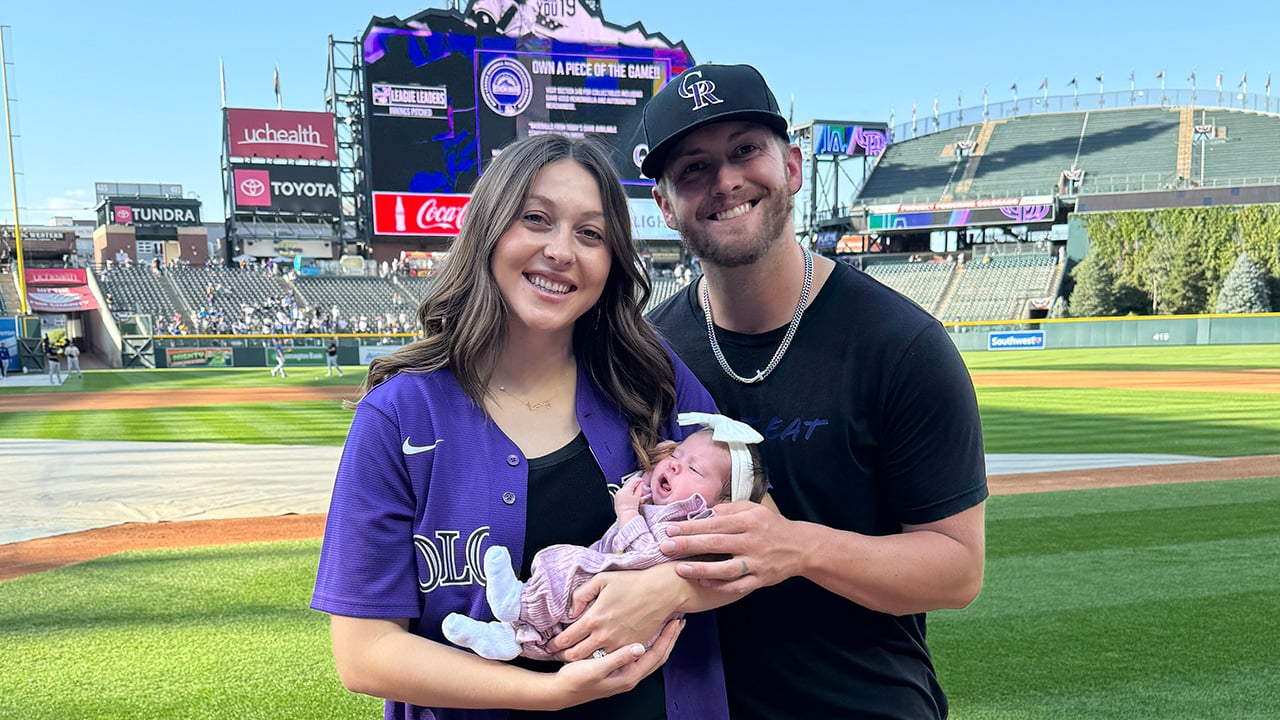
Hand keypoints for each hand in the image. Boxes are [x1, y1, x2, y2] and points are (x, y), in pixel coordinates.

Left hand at [546, 566, 687, 660]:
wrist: (660, 591)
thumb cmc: (631, 582)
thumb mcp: (601, 579)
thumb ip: (581, 594)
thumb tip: (571, 612)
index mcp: (594, 618)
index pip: (566, 638)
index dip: (554, 644)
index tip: (550, 645)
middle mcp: (604, 635)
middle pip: (575, 655)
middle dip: (562, 656)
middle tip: (557, 654)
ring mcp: (618, 644)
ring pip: (592, 662)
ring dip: (580, 661)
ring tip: (572, 658)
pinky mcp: (631, 647)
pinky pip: (610, 660)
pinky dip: (599, 661)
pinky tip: (594, 657)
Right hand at [547, 618, 683, 708]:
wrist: (561, 692)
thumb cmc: (577, 680)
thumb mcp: (596, 668)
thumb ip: (618, 658)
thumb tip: (640, 647)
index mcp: (629, 676)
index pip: (657, 655)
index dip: (668, 638)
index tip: (676, 621)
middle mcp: (631, 677)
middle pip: (658, 656)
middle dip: (669, 638)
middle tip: (677, 620)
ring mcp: (625, 674)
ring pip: (650, 655)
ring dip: (660, 640)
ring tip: (666, 625)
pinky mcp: (618, 670)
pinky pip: (640, 655)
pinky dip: (648, 643)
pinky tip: (646, 634)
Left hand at [613, 474, 645, 522]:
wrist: (625, 516)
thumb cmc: (630, 508)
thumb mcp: (637, 497)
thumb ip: (639, 489)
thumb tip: (641, 484)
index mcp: (625, 489)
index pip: (633, 481)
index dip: (638, 480)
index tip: (642, 480)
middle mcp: (620, 491)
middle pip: (629, 485)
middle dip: (636, 486)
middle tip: (642, 489)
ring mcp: (618, 495)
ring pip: (627, 489)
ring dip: (633, 491)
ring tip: (639, 496)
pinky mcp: (617, 499)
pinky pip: (624, 494)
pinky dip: (629, 494)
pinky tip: (633, 498)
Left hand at [661, 501, 799, 594]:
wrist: (800, 547)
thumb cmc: (770, 525)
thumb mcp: (753, 509)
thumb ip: (728, 509)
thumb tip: (702, 511)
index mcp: (749, 521)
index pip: (714, 524)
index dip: (690, 526)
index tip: (670, 528)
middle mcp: (752, 542)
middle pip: (715, 544)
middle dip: (688, 545)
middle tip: (665, 546)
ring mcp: (756, 563)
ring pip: (725, 569)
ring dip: (700, 569)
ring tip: (679, 569)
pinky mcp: (759, 580)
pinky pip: (735, 586)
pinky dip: (717, 586)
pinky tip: (700, 581)